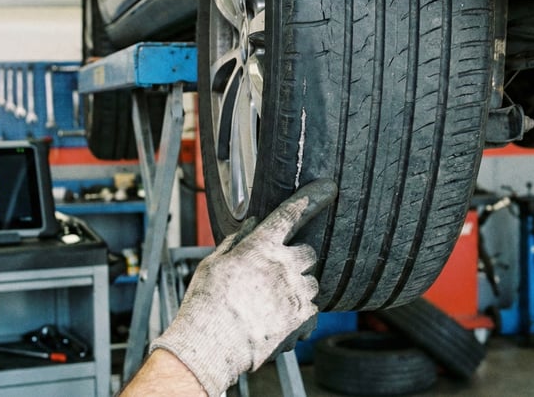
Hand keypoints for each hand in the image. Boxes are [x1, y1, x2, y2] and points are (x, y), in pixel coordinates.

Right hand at [148, 179, 336, 395]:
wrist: (213, 344)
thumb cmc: (206, 303)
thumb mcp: (212, 264)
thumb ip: (236, 241)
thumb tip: (251, 224)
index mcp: (260, 246)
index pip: (290, 214)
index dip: (311, 198)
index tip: (327, 189)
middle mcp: (284, 265)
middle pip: (308, 252)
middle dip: (297, 259)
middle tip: (277, 274)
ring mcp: (296, 292)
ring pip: (312, 283)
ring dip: (299, 288)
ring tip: (273, 303)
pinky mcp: (303, 318)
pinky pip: (313, 309)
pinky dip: (301, 313)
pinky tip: (279, 321)